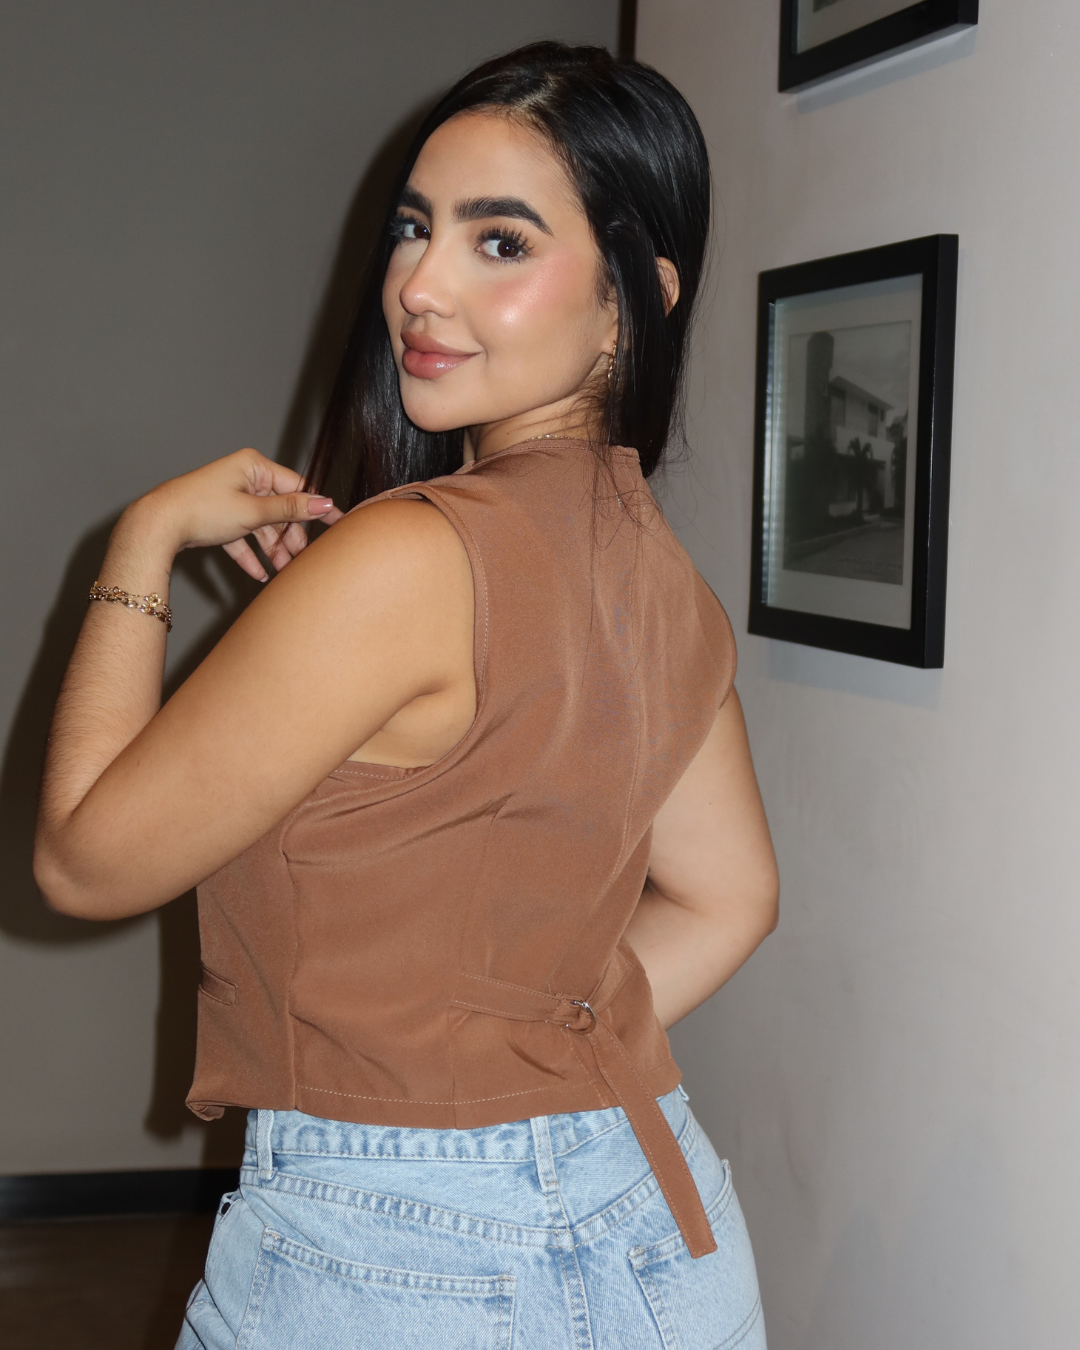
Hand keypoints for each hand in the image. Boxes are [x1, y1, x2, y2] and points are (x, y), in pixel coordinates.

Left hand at [134, 447, 344, 580]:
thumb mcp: (253, 511)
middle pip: (279, 510)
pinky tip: (259, 573)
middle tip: (300, 559)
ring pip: (261, 525)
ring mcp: (230, 497)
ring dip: (272, 549)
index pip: (296, 487)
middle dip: (289, 537)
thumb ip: (290, 510)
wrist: (157, 524)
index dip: (316, 508)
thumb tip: (324, 503)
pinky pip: (242, 535)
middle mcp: (243, 478)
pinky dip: (250, 553)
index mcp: (254, 466)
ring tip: (282, 571)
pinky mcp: (218, 516)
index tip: (337, 523)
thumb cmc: (201, 509)